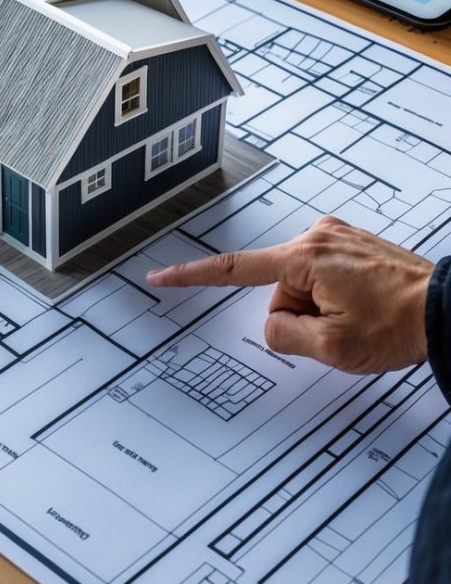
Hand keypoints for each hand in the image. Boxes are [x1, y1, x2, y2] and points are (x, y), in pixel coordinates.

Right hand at [145, 216, 432, 373]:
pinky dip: (335, 296)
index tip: (161, 276)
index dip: (192, 276)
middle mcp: (318, 236)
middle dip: (299, 315)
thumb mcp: (333, 347)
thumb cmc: (399, 325)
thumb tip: (274, 324)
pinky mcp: (352, 242)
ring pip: (302, 285)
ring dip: (320, 307)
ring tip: (360, 317)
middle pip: (278, 289)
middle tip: (341, 330)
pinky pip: (324, 276)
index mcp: (306, 257)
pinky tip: (363, 306)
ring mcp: (337, 236)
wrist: (447, 308)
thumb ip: (284, 335)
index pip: (234, 270)